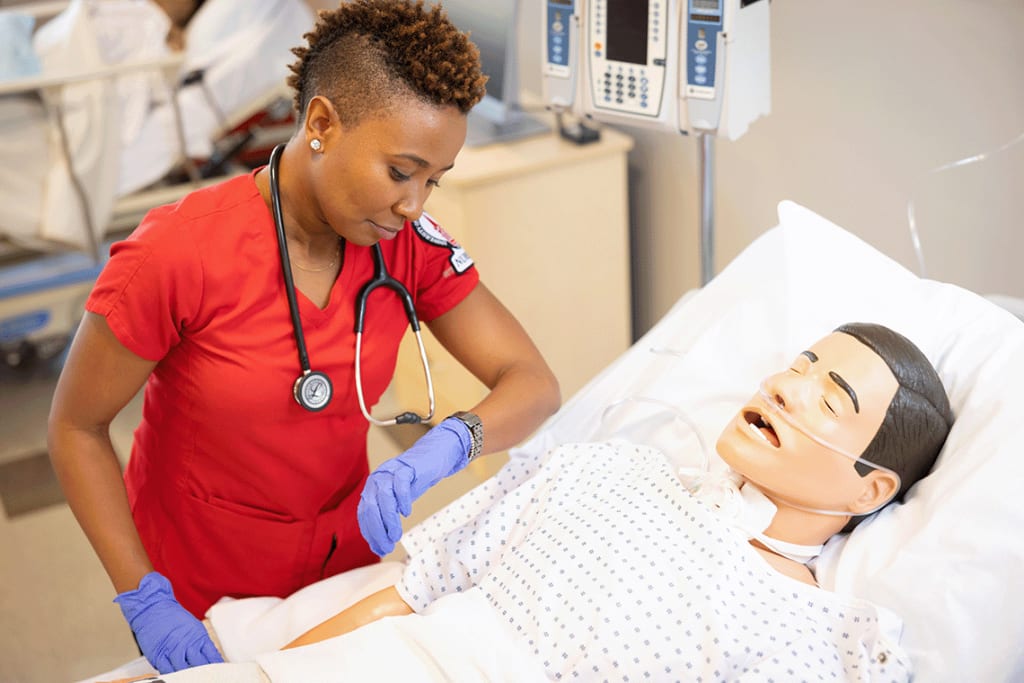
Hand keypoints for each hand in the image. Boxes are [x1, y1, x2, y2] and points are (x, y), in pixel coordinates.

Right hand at [114, 572, 223, 673]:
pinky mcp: (158, 656)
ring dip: (190, 676)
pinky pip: (167, 671)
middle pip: (200, 666)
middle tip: (209, 677)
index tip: (221, 672)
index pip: (213, 657)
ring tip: (194, 678)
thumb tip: (211, 659)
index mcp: (199, 637)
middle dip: (205, 674)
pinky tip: (178, 677)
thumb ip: (201, 644)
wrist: (152, 607)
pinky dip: (173, 676)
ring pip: (184, 671)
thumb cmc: (172, 617)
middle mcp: (186, 645)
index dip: (218, 667)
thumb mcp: (194, 627)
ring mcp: (172, 651)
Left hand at [358, 417, 471, 555]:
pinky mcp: (406, 467)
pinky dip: (402, 500)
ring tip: (396, 535)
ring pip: (384, 497)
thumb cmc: (414, 483)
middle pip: (371, 506)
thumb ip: (387, 520)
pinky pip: (400, 484)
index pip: (364, 514)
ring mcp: (390, 471)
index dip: (370, 533)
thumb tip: (380, 546)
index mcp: (371, 489)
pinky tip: (406, 513)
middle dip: (377, 530)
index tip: (379, 548)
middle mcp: (377, 479)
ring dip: (388, 519)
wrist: (433, 458)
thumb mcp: (398, 503)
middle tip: (388, 546)